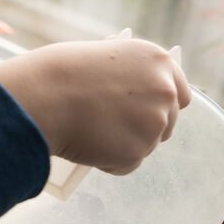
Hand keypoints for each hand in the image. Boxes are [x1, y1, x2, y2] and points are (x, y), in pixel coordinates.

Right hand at [0, 38, 189, 174]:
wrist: (43, 95)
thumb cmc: (61, 74)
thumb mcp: (105, 59)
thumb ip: (129, 77)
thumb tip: (133, 98)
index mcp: (157, 61)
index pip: (180, 92)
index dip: (161, 105)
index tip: (147, 112)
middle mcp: (164, 90)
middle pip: (167, 122)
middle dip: (142, 128)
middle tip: (110, 126)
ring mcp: (154, 122)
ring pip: (146, 145)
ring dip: (123, 144)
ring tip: (91, 132)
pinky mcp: (137, 151)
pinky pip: (127, 164)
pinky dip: (109, 161)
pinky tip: (88, 145)